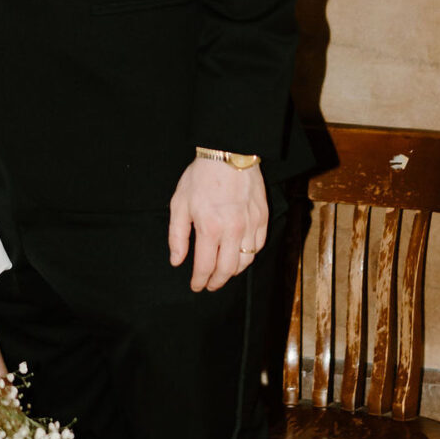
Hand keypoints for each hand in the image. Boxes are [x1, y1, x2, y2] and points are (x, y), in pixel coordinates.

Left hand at [167, 155, 267, 291]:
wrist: (229, 152)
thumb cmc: (201, 176)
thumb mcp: (179, 203)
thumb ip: (177, 236)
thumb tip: (177, 260)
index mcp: (209, 228)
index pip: (205, 267)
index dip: (199, 281)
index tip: (196, 286)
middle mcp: (232, 230)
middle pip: (227, 270)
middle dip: (217, 282)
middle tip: (210, 285)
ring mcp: (250, 224)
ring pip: (246, 260)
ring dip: (234, 271)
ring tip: (224, 272)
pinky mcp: (262, 217)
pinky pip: (259, 245)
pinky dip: (249, 255)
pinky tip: (240, 254)